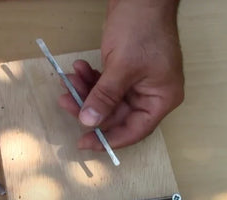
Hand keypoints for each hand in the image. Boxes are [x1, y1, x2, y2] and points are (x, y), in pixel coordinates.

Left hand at [59, 0, 183, 149]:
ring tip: (69, 79)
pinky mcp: (125, 71)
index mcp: (161, 99)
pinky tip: (78, 69)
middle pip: (116, 114)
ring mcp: (137, 82)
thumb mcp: (121, 67)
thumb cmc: (140, 30)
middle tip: (65, 101)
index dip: (108, 138)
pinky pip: (105, 84)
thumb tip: (88, 123)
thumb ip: (104, 97)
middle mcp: (151, 94)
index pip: (134, 130)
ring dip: (86, 91)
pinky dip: (91, 79)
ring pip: (106, 98)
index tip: (83, 143)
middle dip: (89, 107)